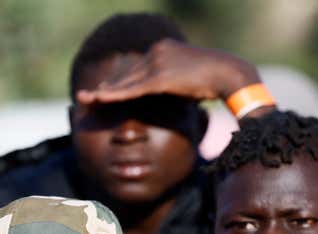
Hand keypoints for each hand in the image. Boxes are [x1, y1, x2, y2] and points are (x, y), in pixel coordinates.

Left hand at [76, 39, 261, 104]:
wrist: (230, 74)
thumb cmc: (217, 79)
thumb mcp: (192, 77)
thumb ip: (178, 80)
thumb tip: (178, 90)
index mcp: (164, 49)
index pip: (136, 67)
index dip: (120, 81)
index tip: (106, 89)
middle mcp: (157, 52)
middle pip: (126, 73)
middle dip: (107, 86)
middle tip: (88, 95)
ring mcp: (158, 64)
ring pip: (126, 81)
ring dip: (105, 92)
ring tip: (86, 99)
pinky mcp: (160, 78)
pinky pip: (132, 89)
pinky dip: (115, 95)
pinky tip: (101, 99)